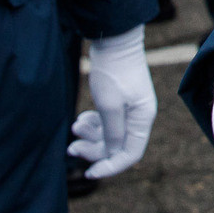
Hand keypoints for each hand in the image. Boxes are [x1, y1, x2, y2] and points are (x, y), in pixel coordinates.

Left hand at [69, 26, 157, 178]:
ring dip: (91, 136)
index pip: (130, 154)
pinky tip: (82, 118)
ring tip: (75, 126)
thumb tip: (114, 155)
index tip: (89, 172)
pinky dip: (93, 125)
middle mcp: (138, 117)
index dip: (110, 166)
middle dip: (94, 149)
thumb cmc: (113, 71)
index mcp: (142, 119)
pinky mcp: (119, 102)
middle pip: (117, 147)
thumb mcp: (109, 105)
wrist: (113, 40)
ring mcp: (129, 110)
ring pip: (109, 136)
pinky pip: (106, 124)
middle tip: (71, 147)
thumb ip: (112, 133)